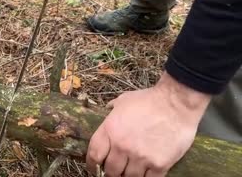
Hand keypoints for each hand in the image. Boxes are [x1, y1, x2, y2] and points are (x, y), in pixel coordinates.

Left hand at [86, 72, 210, 176]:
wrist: (177, 102)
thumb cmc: (150, 99)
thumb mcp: (124, 100)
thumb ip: (113, 108)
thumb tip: (108, 108)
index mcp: (110, 130)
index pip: (94, 155)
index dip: (92, 164)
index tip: (93, 167)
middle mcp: (122, 146)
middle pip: (110, 170)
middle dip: (111, 172)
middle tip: (114, 170)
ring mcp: (141, 157)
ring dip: (127, 176)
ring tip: (129, 172)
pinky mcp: (159, 164)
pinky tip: (145, 174)